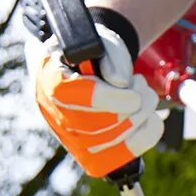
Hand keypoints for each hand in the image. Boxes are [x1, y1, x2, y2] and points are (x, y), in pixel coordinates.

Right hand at [29, 24, 162, 178]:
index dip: (110, 99)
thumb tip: (120, 82)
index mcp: (48, 77)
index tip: (134, 90)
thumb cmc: (94, 53)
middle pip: (97, 125)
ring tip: (144, 94)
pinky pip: (125, 154)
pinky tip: (148, 116)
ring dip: (142, 116)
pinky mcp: (92, 154)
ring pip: (113, 139)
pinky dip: (147, 134)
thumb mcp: (100, 40)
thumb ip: (110, 54)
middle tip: (141, 84)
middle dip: (134, 106)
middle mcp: (54, 113)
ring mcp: (71, 138)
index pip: (73, 97)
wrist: (88, 69)